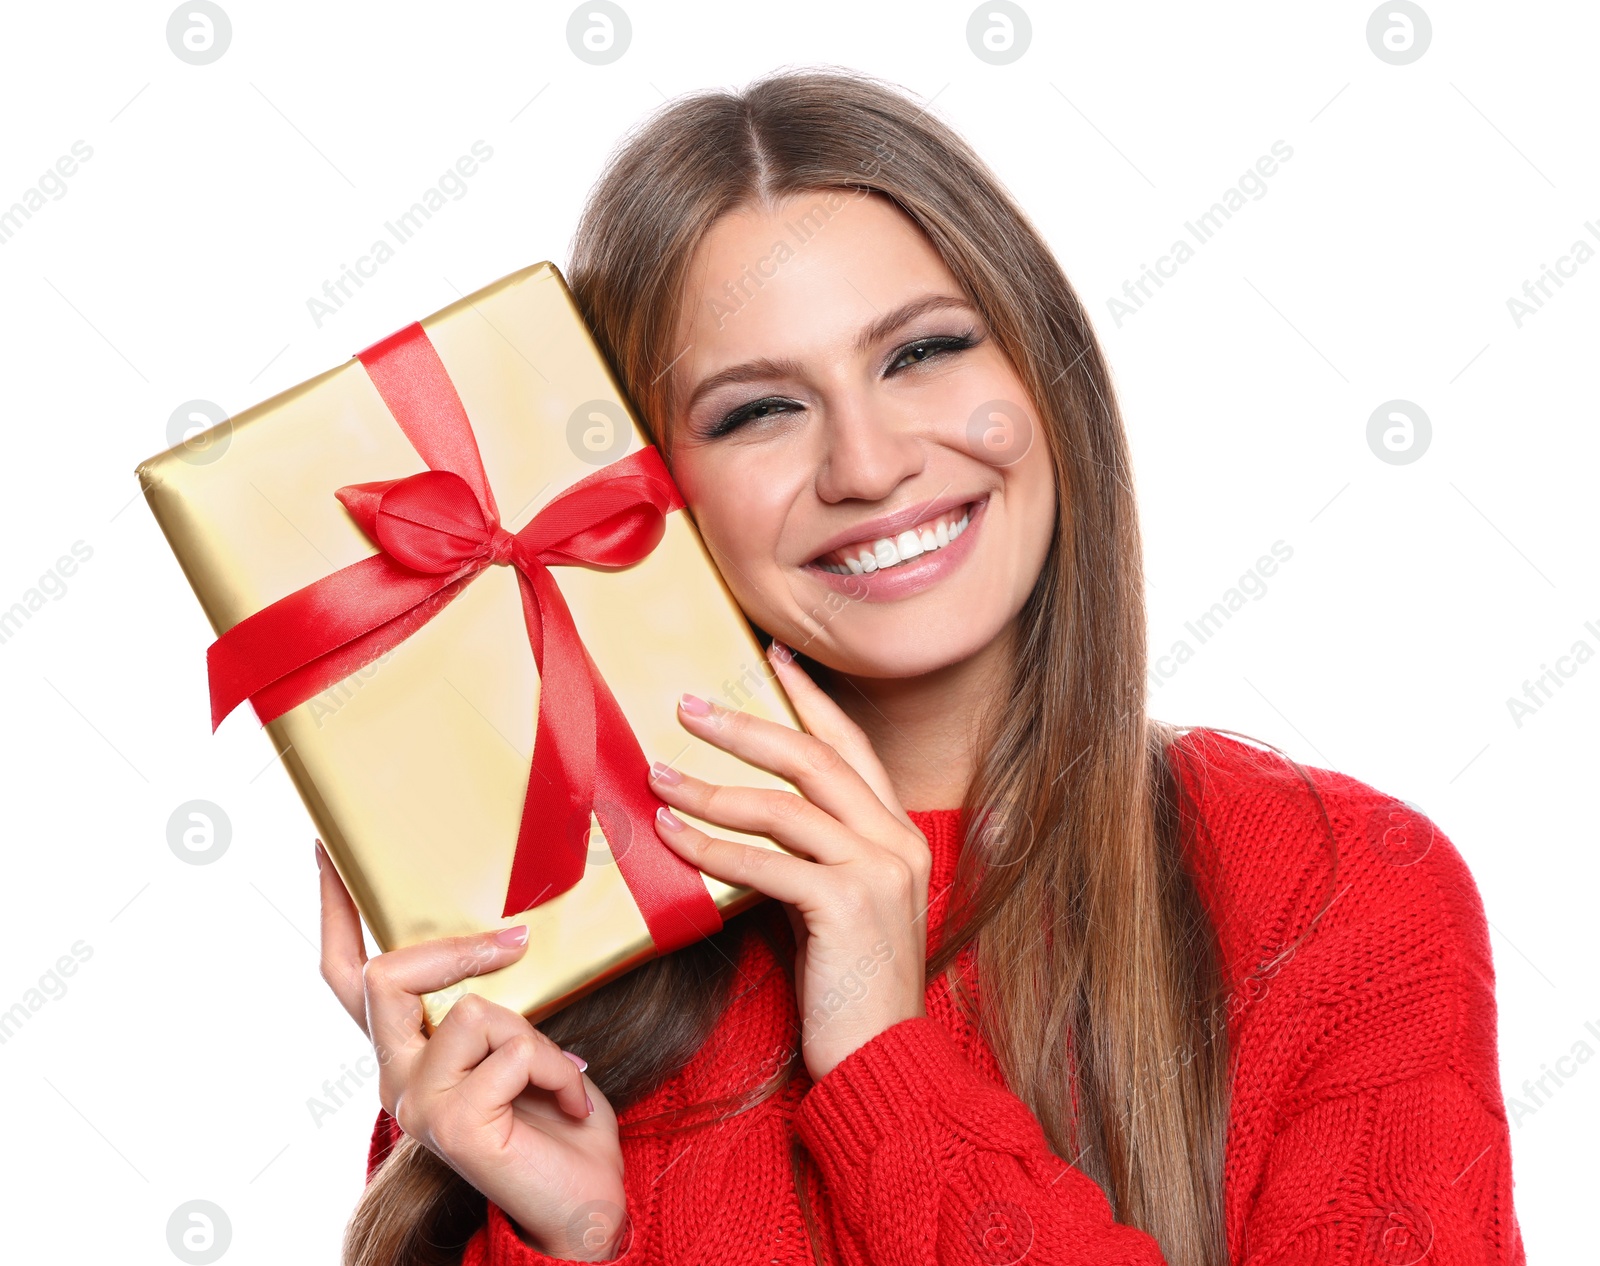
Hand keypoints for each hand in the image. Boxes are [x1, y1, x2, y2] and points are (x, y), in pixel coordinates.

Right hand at [317, 842, 626, 1259]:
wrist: (583, 1202)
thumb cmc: (555, 1117)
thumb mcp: (521, 1040)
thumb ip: (495, 997)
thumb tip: (512, 926)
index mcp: (407, 1050)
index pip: (348, 974)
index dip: (333, 909)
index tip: (330, 846)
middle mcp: (395, 1078)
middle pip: (384, 975)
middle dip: (455, 948)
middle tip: (516, 940)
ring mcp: (416, 1103)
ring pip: (470, 1009)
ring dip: (536, 1034)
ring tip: (560, 1076)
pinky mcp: (451, 1122)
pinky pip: (513, 1048)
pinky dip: (558, 1067)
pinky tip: (570, 1100)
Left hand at [649, 638, 931, 1081]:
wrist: (882, 1062)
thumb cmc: (850, 990)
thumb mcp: (837, 906)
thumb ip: (811, 858)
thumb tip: (743, 821)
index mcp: (899, 834)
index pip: (852, 747)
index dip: (811, 699)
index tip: (774, 657)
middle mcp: (897, 841)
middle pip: (814, 759)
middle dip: (747, 726)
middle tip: (688, 707)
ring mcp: (878, 870)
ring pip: (784, 805)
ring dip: (712, 789)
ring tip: (659, 777)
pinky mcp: (848, 905)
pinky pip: (765, 862)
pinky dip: (712, 847)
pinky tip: (673, 839)